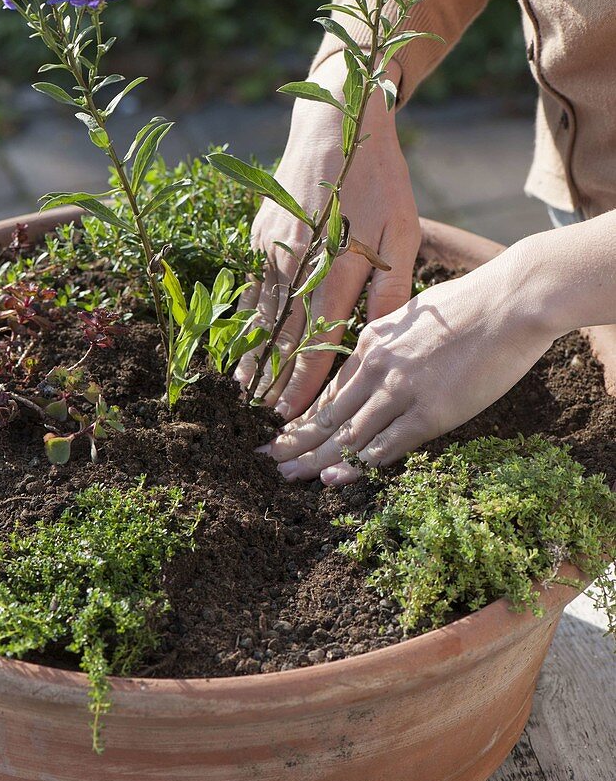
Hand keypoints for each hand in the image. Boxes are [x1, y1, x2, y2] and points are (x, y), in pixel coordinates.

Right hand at [235, 53, 419, 418]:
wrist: (336, 121)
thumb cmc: (378, 179)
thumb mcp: (402, 230)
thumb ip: (391, 289)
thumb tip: (383, 341)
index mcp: (339, 263)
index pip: (318, 336)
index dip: (305, 380)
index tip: (295, 415)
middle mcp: (299, 261)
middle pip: (282, 333)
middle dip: (274, 380)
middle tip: (267, 421)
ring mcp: (274, 248)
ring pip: (260, 314)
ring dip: (253, 357)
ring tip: (246, 394)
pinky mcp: (261, 236)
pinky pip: (250, 288)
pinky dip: (244, 320)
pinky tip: (240, 343)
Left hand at [261, 241, 557, 483]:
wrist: (511, 301)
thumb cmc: (474, 305)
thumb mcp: (416, 317)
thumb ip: (394, 345)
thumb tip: (383, 365)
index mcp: (373, 340)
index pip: (330, 387)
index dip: (305, 413)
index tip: (283, 430)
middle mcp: (377, 365)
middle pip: (327, 413)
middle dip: (295, 440)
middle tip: (268, 459)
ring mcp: (401, 390)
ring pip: (347, 434)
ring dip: (315, 459)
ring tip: (288, 476)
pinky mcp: (429, 412)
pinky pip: (385, 446)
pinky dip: (356, 466)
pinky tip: (333, 479)